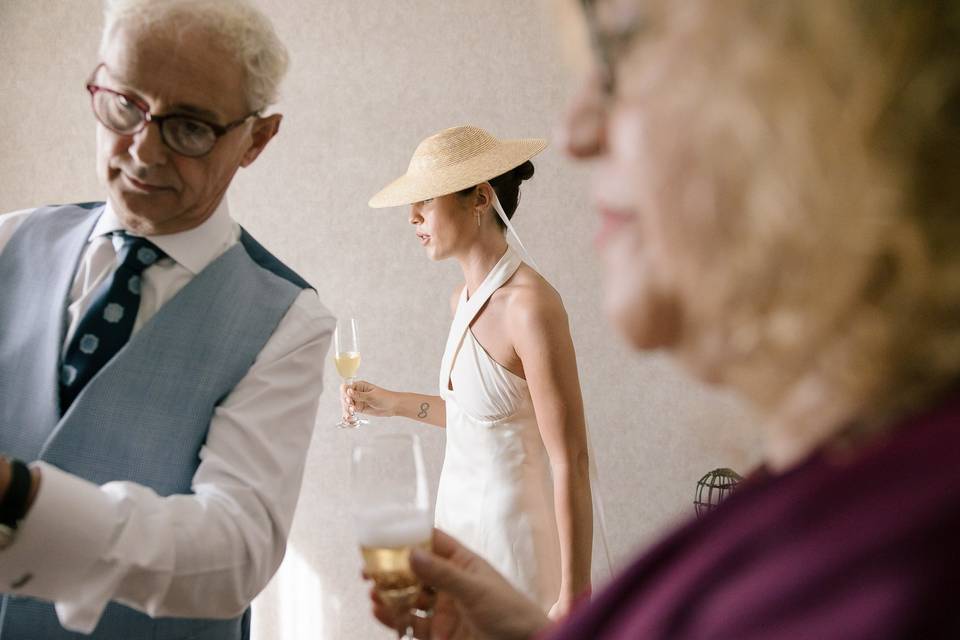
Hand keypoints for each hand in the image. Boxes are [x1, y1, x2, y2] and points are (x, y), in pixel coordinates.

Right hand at [340, 380, 394, 420]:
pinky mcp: (359, 408)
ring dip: (346, 410)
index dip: (345, 393)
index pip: (347, 387)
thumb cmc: (385, 397)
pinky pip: (351, 411)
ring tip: (350, 415)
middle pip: (345, 397)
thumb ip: (359, 395)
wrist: (393, 406)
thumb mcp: (371, 396)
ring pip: (347, 405)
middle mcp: (357, 392)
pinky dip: (349, 414)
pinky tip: (348, 418)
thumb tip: (348, 391)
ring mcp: (357, 401)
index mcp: (359, 385)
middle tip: (351, 408)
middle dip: (346, 403)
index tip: (348, 399)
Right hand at [370, 529, 549, 639]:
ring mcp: (444, 609)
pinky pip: (411, 622)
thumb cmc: (511, 613)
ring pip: (409, 597)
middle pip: (415, 571)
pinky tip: (380, 611)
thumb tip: (411, 553)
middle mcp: (451, 583)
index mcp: (463, 563)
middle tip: (368, 568)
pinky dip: (394, 617)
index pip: (432, 542)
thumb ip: (443, 574)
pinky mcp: (439, 633)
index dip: (408, 537)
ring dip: (389, 594)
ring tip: (372, 591)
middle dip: (391, 570)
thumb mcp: (476, 590)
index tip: (382, 535)